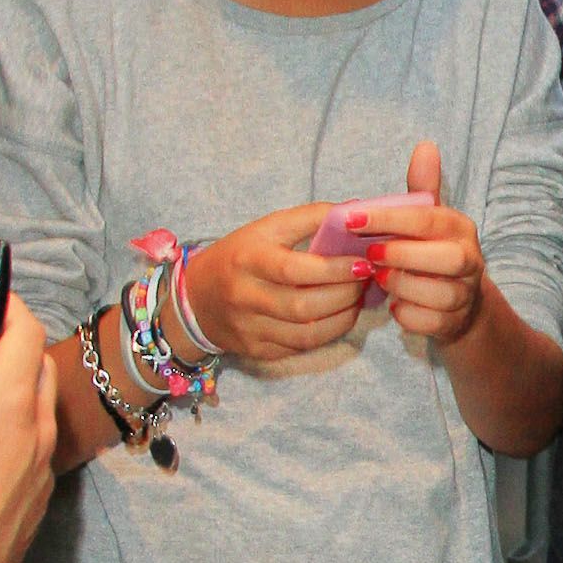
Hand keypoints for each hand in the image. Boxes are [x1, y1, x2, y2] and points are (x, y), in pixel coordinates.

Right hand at [0, 302, 55, 562]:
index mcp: (8, 397)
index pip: (26, 333)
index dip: (11, 308)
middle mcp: (37, 430)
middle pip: (37, 372)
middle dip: (8, 357)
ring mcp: (42, 469)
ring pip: (35, 417)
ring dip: (9, 403)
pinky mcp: (36, 503)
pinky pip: (30, 456)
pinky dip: (10, 444)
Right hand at [181, 201, 367, 362]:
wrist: (197, 297)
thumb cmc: (241, 256)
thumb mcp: (267, 228)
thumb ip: (310, 218)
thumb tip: (354, 211)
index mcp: (246, 259)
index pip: (294, 269)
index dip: (334, 269)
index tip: (362, 262)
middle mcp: (245, 296)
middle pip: (304, 305)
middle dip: (345, 294)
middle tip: (365, 280)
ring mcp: (250, 328)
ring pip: (307, 333)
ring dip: (343, 315)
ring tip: (357, 297)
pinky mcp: (258, 351)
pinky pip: (302, 347)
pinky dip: (330, 331)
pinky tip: (340, 315)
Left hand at [362, 141, 485, 347]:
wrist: (459, 305)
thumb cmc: (432, 253)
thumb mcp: (429, 220)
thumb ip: (423, 187)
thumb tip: (425, 146)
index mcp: (460, 228)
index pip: (427, 218)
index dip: (388, 218)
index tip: (350, 219)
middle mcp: (471, 260)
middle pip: (446, 258)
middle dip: (403, 256)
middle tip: (371, 255)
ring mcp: (465, 294)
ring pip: (438, 294)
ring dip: (401, 286)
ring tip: (380, 279)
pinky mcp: (454, 323)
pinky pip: (428, 322)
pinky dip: (407, 315)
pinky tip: (394, 305)